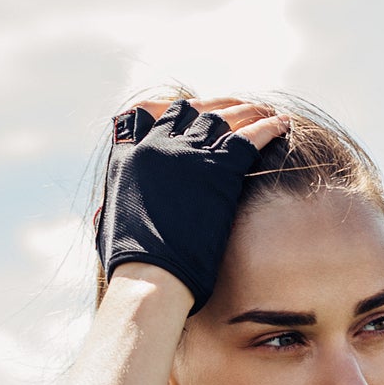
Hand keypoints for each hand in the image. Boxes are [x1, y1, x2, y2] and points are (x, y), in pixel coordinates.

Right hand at [94, 95, 290, 314]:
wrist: (150, 279)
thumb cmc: (130, 268)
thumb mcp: (108, 228)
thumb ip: (110, 210)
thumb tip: (100, 217)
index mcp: (129, 155)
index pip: (152, 115)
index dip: (177, 112)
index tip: (194, 112)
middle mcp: (157, 145)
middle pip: (191, 110)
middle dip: (215, 106)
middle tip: (236, 108)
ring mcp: (187, 153)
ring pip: (222, 118)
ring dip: (246, 111)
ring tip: (264, 110)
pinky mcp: (216, 169)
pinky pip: (248, 137)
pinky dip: (268, 127)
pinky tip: (283, 124)